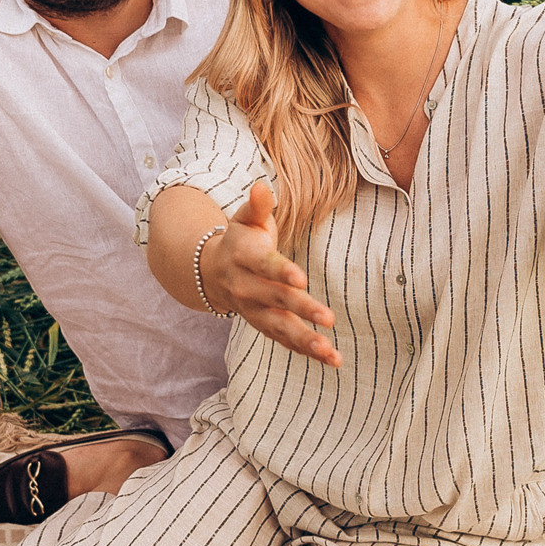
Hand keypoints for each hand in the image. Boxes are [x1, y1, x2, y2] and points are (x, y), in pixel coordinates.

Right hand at [209, 181, 341, 366]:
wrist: (213, 271)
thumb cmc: (241, 239)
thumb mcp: (244, 219)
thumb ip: (257, 206)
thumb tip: (262, 186)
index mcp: (243, 257)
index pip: (264, 264)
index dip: (281, 272)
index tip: (301, 279)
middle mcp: (246, 288)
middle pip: (276, 299)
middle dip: (302, 308)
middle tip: (329, 318)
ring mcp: (254, 311)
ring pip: (280, 328)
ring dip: (305, 341)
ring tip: (330, 351)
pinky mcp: (264, 326)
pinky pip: (285, 341)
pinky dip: (307, 352)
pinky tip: (331, 359)